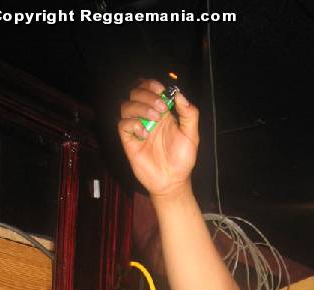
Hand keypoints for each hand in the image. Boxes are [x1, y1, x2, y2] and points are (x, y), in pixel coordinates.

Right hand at [117, 79, 198, 199]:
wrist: (172, 181)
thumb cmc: (182, 160)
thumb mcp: (191, 136)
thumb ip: (189, 114)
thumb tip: (179, 94)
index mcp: (162, 113)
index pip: (150, 89)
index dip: (152, 85)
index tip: (161, 90)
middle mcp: (147, 117)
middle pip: (135, 93)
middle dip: (147, 94)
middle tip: (162, 107)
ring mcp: (137, 127)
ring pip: (126, 105)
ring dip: (141, 107)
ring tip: (155, 119)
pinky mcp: (129, 140)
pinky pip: (122, 124)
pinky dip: (132, 124)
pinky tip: (145, 133)